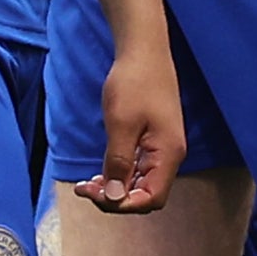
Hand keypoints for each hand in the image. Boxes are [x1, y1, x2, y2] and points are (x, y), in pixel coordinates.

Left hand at [75, 39, 184, 213]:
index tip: (95, 194)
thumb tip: (115, 197)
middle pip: (147, 195)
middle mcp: (170, 156)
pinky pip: (139, 168)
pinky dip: (121, 174)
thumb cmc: (134, 82)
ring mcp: (163, 148)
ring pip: (142, 183)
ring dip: (116, 187)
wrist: (143, 50)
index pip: (151, 199)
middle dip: (117, 198)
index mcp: (168, 154)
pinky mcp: (154, 140)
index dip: (123, 204)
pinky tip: (102, 171)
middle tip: (86, 188)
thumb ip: (119, 163)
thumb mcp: (121, 124)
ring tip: (89, 183)